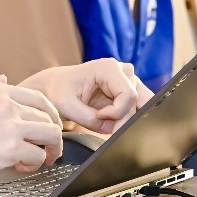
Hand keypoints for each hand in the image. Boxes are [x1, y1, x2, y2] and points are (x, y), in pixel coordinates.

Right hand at [0, 77, 63, 178]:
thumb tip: (3, 79)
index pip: (39, 98)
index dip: (49, 114)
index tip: (49, 125)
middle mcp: (8, 105)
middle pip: (49, 117)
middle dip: (53, 134)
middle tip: (49, 146)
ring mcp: (11, 126)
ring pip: (51, 135)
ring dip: (51, 149)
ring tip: (43, 159)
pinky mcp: (10, 148)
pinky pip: (37, 156)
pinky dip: (34, 164)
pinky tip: (22, 167)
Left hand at [19, 59, 148, 134]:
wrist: (55, 87)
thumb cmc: (58, 91)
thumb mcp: (66, 106)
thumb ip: (89, 119)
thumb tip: (112, 128)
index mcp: (108, 67)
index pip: (128, 95)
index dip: (116, 113)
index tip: (98, 117)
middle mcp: (122, 70)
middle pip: (136, 102)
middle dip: (121, 120)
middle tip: (103, 126)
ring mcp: (128, 80)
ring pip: (141, 106)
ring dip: (126, 119)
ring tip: (106, 123)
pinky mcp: (129, 90)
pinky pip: (138, 109)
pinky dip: (127, 119)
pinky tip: (113, 121)